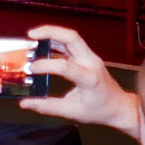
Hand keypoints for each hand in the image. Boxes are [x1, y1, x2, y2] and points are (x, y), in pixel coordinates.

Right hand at [19, 25, 140, 139]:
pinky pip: (70, 42)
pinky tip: (42, 44)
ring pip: (71, 36)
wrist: (118, 107)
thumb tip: (25, 103)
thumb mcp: (72, 111)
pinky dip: (55, 40)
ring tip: (32, 37)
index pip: (65, 66)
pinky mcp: (86, 56)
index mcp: (89, 78)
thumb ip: (47, 106)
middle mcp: (91, 63)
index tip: (31, 70)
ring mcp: (90, 57)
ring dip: (51, 33)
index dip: (45, 65)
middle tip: (30, 35)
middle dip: (50, 32)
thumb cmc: (98, 110)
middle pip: (72, 38)